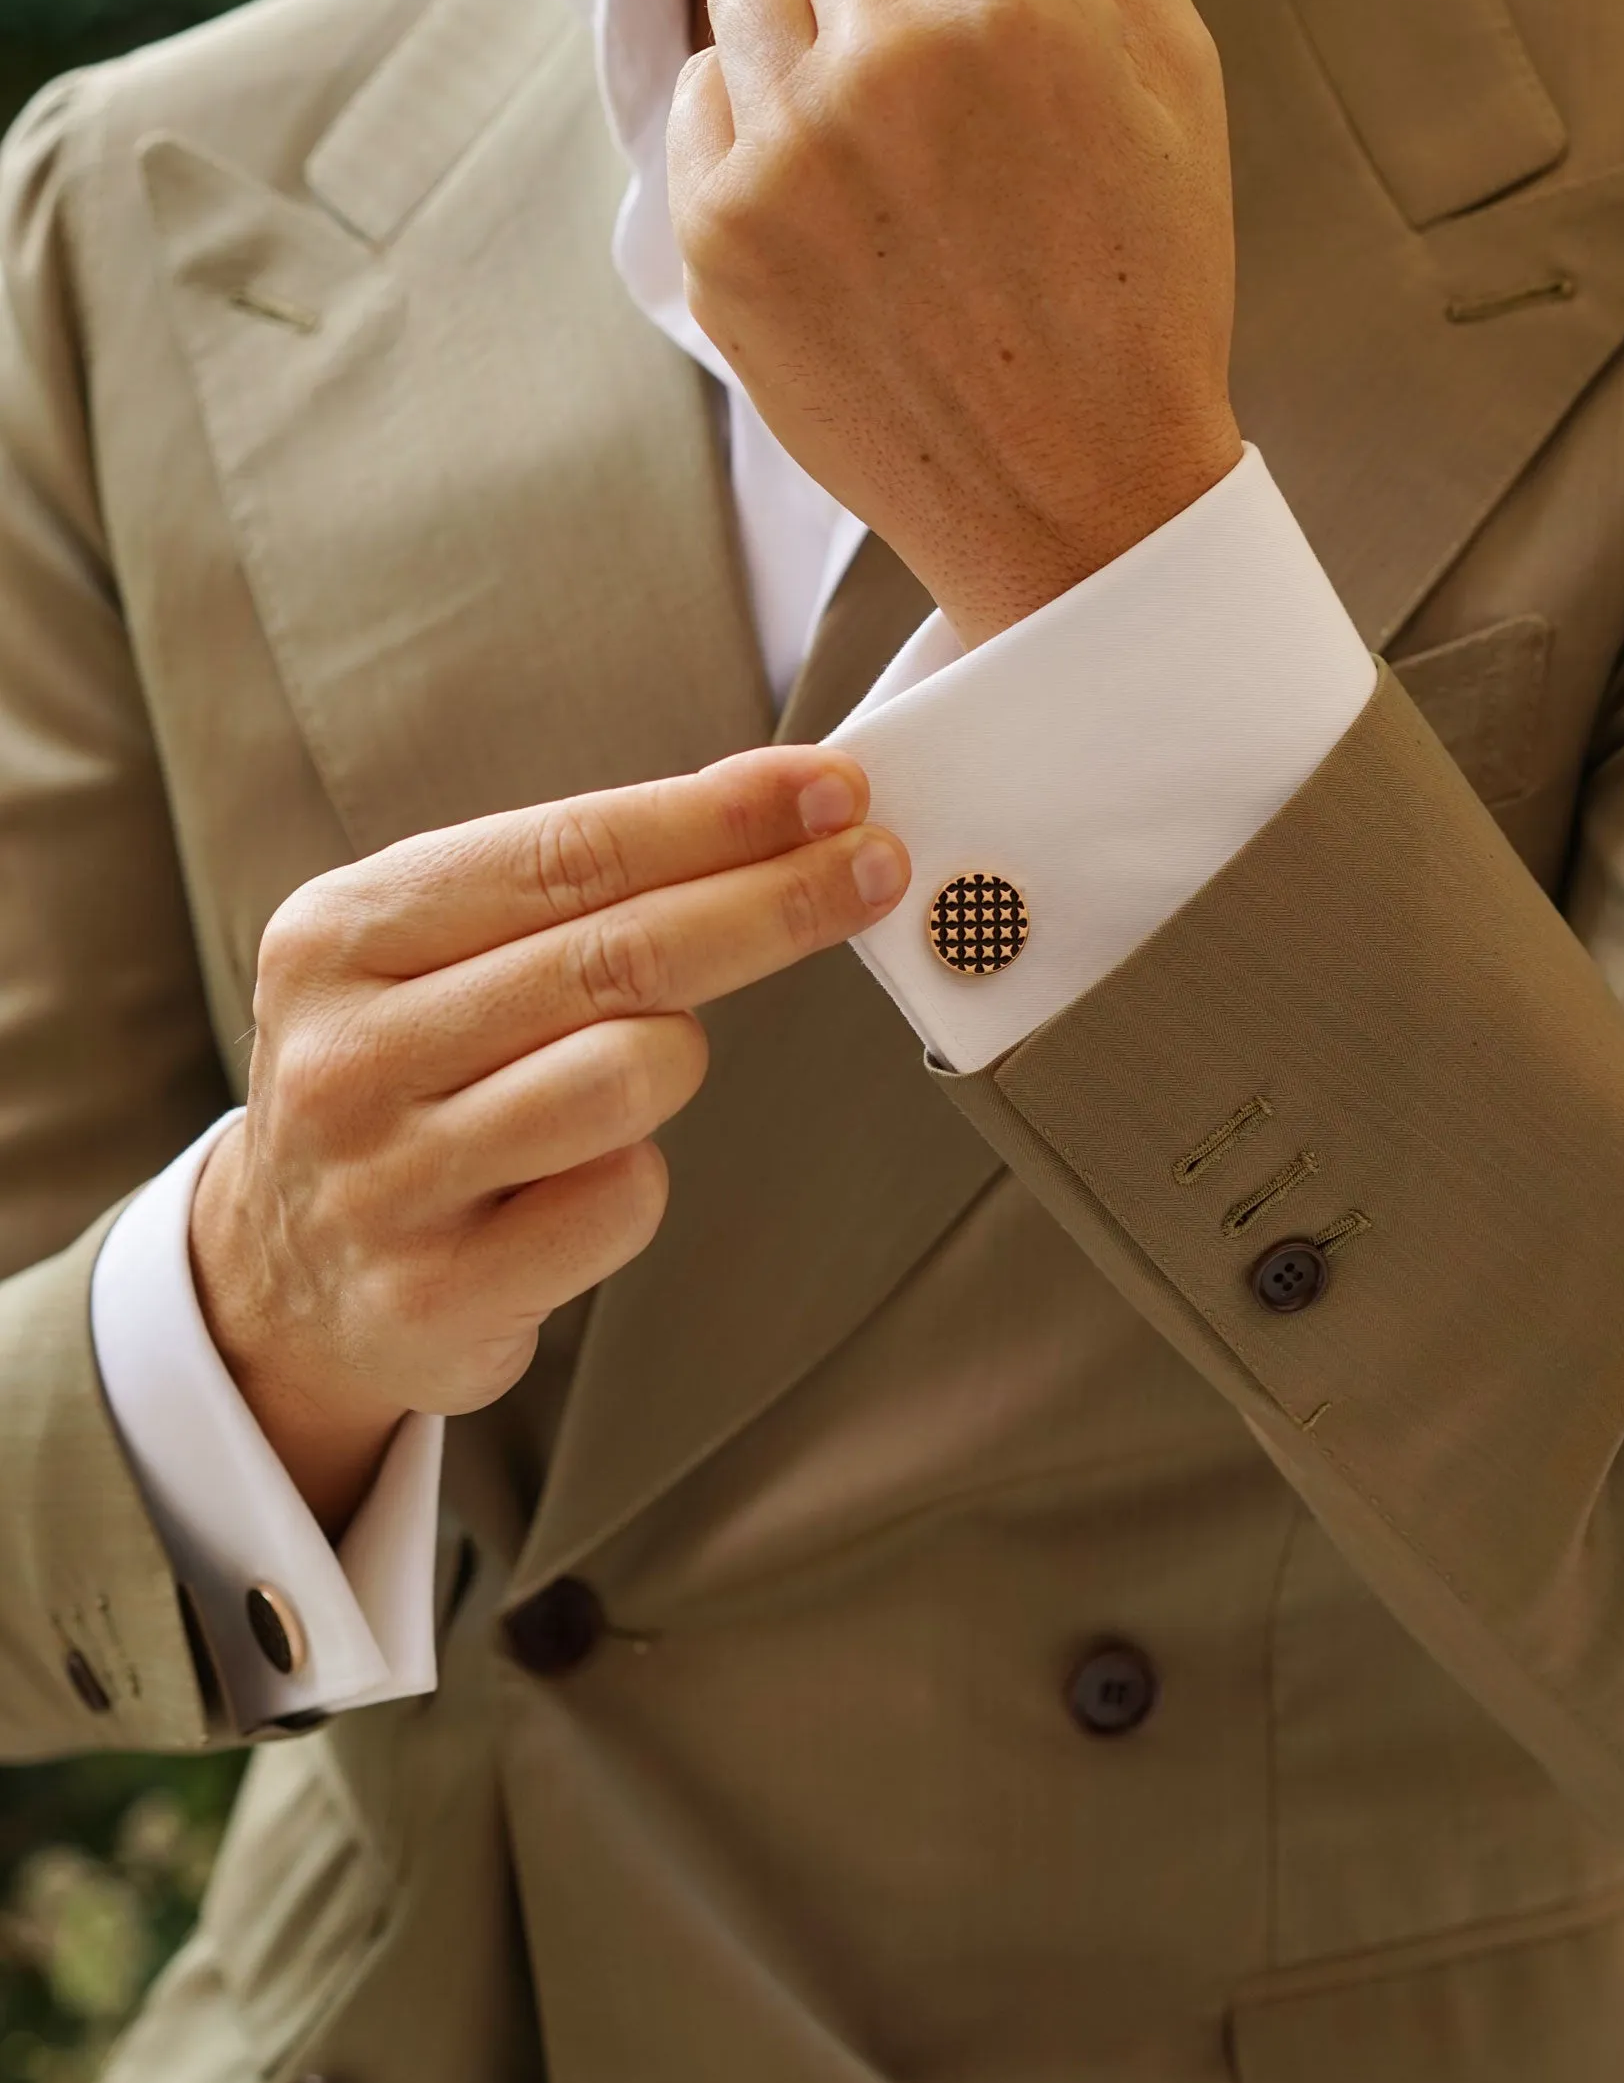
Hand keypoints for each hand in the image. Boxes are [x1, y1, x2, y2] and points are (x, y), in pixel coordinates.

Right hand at [190, 750, 907, 1530]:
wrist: (289, 1280)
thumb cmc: (410, 1083)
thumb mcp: (433, 958)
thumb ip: (573, 890)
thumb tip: (779, 809)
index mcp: (341, 934)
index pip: (567, 853)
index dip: (716, 818)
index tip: (833, 789)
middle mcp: (345, 1051)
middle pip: (617, 956)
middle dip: (771, 902)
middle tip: (875, 869)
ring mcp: (384, 1180)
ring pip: (628, 1077)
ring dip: (677, 1059)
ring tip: (632, 1073)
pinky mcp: (435, 1293)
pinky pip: (623, 1200)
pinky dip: (636, 1182)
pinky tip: (575, 1188)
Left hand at [667, 0, 1243, 645]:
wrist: (1071, 499)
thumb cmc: (1144, 281)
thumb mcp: (1170, 74)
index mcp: (1022, 8)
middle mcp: (891, 65)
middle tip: (952, 64)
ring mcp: (790, 155)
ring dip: (810, 13)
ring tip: (887, 119)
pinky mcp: (719, 234)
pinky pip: (701, 84)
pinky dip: (759, 114)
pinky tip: (840, 191)